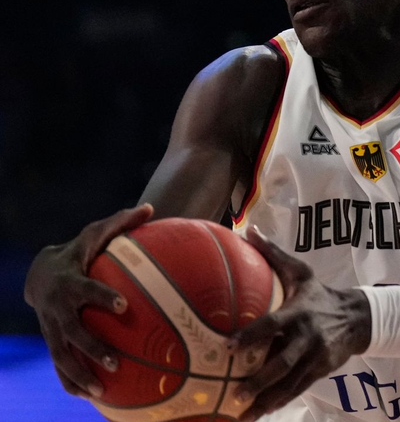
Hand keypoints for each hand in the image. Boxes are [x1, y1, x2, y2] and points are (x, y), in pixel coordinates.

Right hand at [23, 203, 154, 397]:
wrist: (41, 273)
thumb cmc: (80, 251)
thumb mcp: (96, 233)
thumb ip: (121, 222)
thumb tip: (151, 207)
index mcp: (70, 282)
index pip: (86, 290)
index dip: (102, 298)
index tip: (124, 306)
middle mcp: (58, 309)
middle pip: (72, 332)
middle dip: (92, 347)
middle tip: (116, 361)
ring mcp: (52, 329)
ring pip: (62, 356)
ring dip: (80, 374)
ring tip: (102, 390)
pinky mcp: (53, 342)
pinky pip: (60, 366)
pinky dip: (72, 382)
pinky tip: (92, 397)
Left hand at [231, 226, 371, 420]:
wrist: (359, 317)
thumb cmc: (320, 293)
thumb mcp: (301, 272)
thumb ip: (273, 254)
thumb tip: (246, 230)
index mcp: (299, 312)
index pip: (273, 324)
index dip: (252, 335)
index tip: (228, 346)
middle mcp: (308, 336)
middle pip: (283, 361)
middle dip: (259, 379)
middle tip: (235, 392)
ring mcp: (316, 356)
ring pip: (290, 382)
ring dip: (267, 399)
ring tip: (243, 415)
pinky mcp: (321, 371)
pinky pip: (298, 390)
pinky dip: (280, 402)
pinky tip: (261, 414)